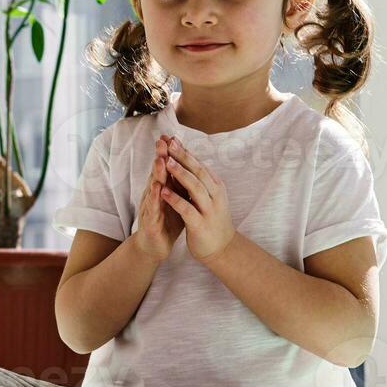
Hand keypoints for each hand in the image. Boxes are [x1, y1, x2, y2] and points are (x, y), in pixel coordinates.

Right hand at [127, 134, 185, 263]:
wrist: (155, 246)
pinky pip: (153, 209)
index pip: (166, 168)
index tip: (172, 136)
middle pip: (158, 173)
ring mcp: (151, 208)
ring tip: (160, 160)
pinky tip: (157, 189)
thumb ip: (180, 184)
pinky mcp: (150, 222)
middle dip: (161, 156)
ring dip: (156, 174)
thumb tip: (190, 165)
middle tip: (162, 141)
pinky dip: (155, 198)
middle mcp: (154, 195)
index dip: (169, 153)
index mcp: (164, 189)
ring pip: (154, 188)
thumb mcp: (176, 200)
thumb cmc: (167, 222)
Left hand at [159, 136, 236, 262]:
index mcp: (215, 186)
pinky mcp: (200, 224)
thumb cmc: (211, 219)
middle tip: (169, 143)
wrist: (222, 249)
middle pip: (198, 171)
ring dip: (180, 174)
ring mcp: (209, 210)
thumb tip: (188, 158)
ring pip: (195, 188)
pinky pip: (187, 209)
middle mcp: (215, 195)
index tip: (171, 138)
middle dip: (183, 157)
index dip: (185, 152)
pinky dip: (176, 199)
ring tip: (166, 162)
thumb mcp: (208, 196)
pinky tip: (164, 191)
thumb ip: (199, 180)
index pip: (199, 165)